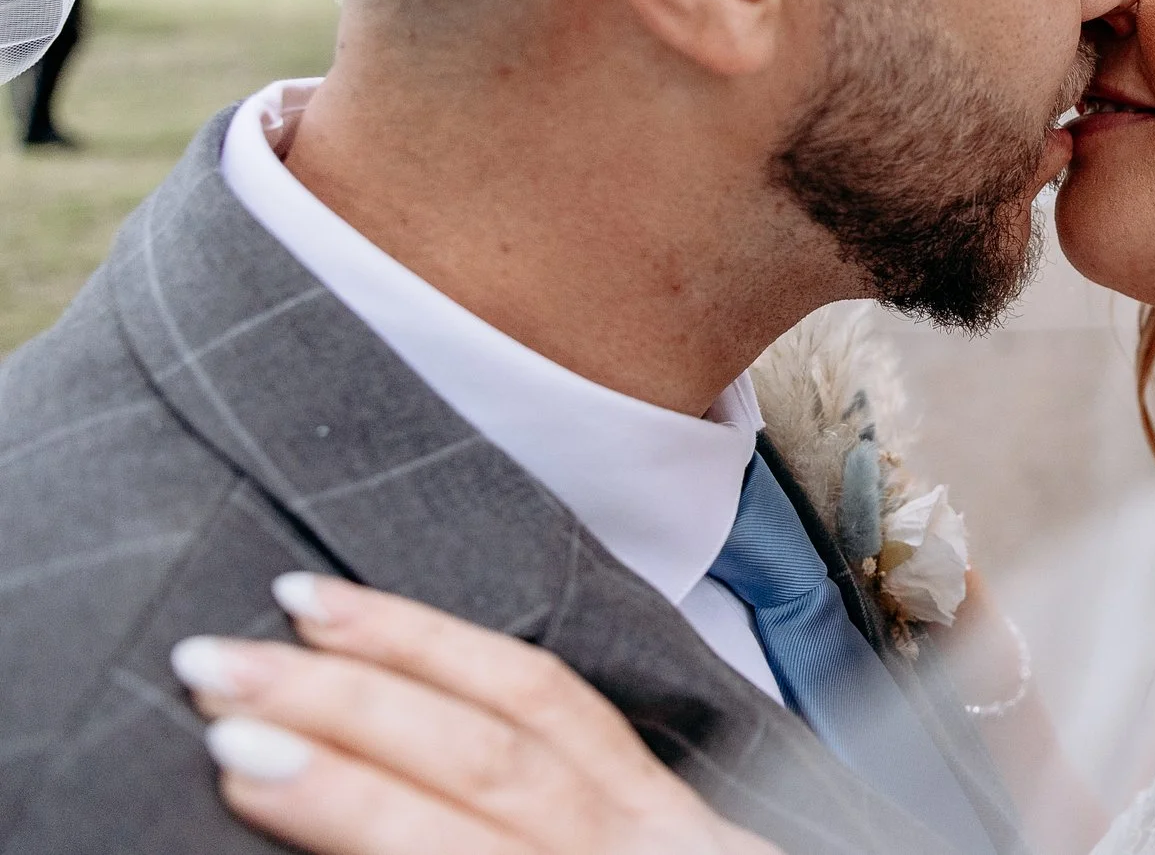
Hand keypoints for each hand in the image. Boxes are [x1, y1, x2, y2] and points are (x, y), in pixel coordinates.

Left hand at [171, 573, 780, 854]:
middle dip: (352, 696)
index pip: (542, 704)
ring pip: (467, 838)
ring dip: (346, 784)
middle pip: (491, 759)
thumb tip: (439, 748)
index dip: (424, 643)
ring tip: (233, 740)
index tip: (313, 602)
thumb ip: (579, 815)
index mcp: (657, 826)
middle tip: (218, 658)